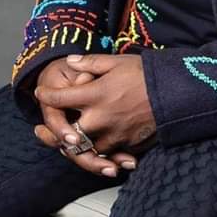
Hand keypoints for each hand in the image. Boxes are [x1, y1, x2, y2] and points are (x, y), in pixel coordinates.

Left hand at [33, 57, 137, 177]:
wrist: (175, 93)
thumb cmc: (145, 74)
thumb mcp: (117, 62)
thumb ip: (90, 63)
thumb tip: (70, 62)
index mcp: (95, 95)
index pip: (60, 99)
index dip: (46, 96)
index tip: (41, 93)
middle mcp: (99, 119)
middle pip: (66, 135)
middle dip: (53, 133)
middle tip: (42, 130)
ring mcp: (112, 135)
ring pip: (84, 149)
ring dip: (74, 146)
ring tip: (66, 141)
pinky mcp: (125, 145)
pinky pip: (104, 154)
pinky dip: (96, 154)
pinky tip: (92, 149)